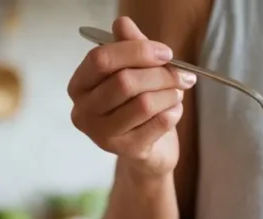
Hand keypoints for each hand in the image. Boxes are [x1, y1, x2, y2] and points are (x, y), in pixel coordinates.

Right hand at [67, 17, 194, 177]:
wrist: (150, 150)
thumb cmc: (139, 106)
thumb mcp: (135, 72)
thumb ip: (129, 46)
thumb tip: (122, 23)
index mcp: (80, 85)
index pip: (102, 59)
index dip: (136, 51)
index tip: (166, 52)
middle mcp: (84, 111)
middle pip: (125, 82)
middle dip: (160, 74)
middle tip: (183, 75)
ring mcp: (103, 135)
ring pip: (144, 103)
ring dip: (169, 94)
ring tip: (178, 93)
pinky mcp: (127, 151)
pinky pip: (159, 123)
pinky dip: (174, 112)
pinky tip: (175, 111)